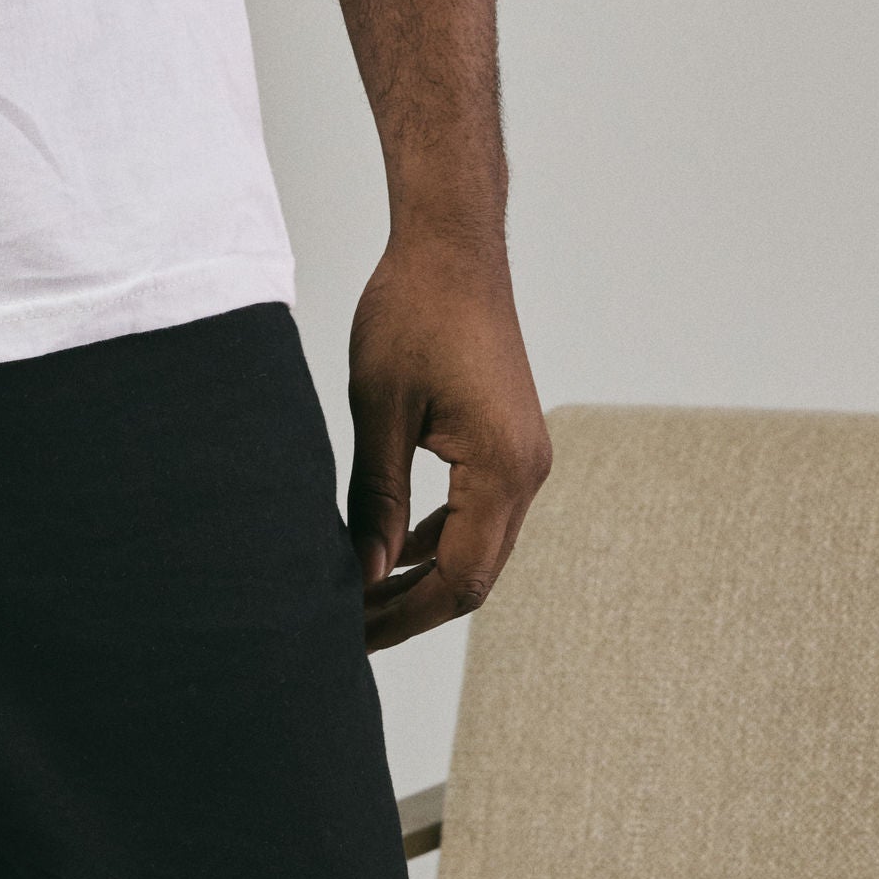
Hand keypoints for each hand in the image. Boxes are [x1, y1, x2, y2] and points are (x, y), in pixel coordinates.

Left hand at [346, 230, 549, 650]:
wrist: (452, 245)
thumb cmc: (412, 310)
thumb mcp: (379, 408)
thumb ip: (376, 498)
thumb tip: (367, 574)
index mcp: (501, 468)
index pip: (458, 577)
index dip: (404, 612)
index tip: (352, 633)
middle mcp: (527, 470)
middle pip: (476, 573)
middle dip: (414, 604)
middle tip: (351, 627)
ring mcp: (526, 456)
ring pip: (481, 545)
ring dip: (428, 573)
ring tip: (366, 595)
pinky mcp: (513, 440)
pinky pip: (482, 510)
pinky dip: (442, 536)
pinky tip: (399, 547)